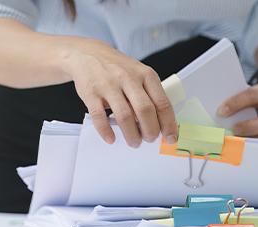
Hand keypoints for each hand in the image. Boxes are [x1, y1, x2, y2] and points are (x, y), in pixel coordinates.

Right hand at [61, 39, 177, 146]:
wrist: (87, 54)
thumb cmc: (117, 68)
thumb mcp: (138, 73)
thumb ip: (148, 94)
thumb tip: (159, 124)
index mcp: (146, 74)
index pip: (162, 103)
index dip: (168, 124)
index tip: (170, 138)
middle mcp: (128, 78)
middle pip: (145, 110)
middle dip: (150, 131)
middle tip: (150, 140)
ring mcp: (108, 85)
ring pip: (125, 116)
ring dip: (131, 134)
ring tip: (134, 142)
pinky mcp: (91, 93)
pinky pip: (99, 116)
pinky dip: (106, 131)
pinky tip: (111, 138)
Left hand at [217, 71, 257, 145]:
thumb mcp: (250, 96)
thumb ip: (237, 103)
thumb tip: (218, 117)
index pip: (254, 96)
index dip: (236, 103)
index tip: (220, 112)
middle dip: (249, 128)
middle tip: (232, 131)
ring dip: (251, 142)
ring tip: (234, 144)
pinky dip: (257, 149)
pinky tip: (244, 150)